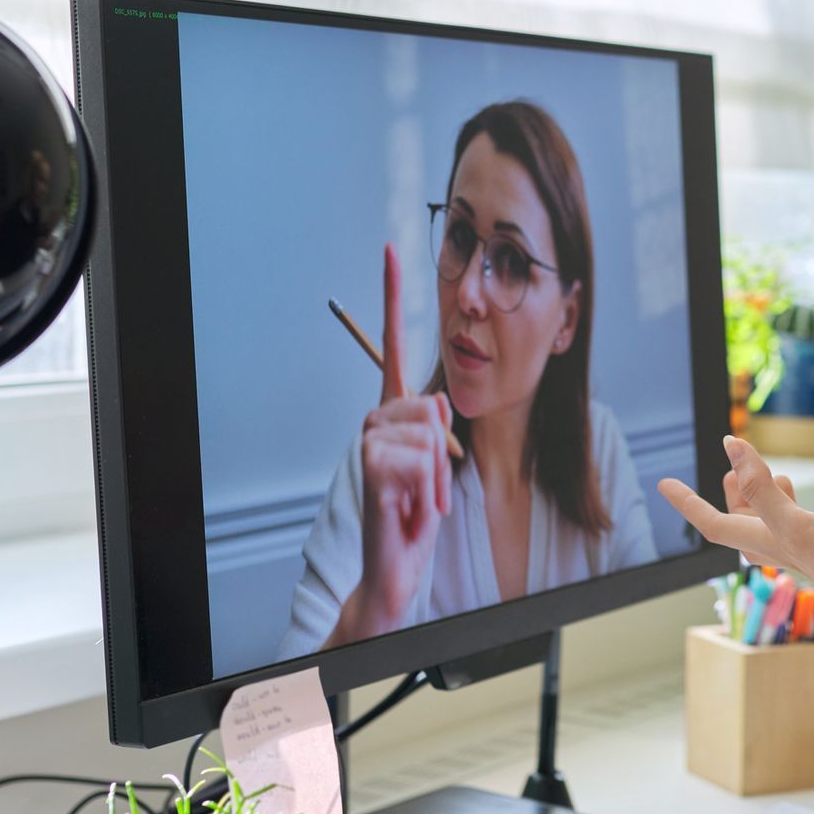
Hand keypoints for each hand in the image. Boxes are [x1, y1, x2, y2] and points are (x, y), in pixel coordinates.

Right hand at [326, 245, 454, 647]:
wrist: (397, 565)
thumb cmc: (418, 514)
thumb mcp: (439, 464)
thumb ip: (441, 427)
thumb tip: (437, 407)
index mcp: (397, 410)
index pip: (393, 343)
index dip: (392, 296)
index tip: (391, 248)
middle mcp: (377, 417)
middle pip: (434, 403)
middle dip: (445, 452)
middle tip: (427, 486)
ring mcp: (369, 440)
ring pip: (431, 433)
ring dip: (437, 477)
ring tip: (418, 499)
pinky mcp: (370, 465)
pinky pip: (423, 460)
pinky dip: (427, 491)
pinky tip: (408, 507)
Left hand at [659, 436, 813, 608]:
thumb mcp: (798, 526)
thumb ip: (763, 490)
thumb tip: (730, 447)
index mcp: (772, 546)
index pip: (715, 524)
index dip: (687, 503)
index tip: (663, 482)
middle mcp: (795, 548)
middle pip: (751, 522)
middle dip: (738, 494)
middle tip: (734, 465)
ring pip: (792, 523)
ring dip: (779, 499)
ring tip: (780, 474)